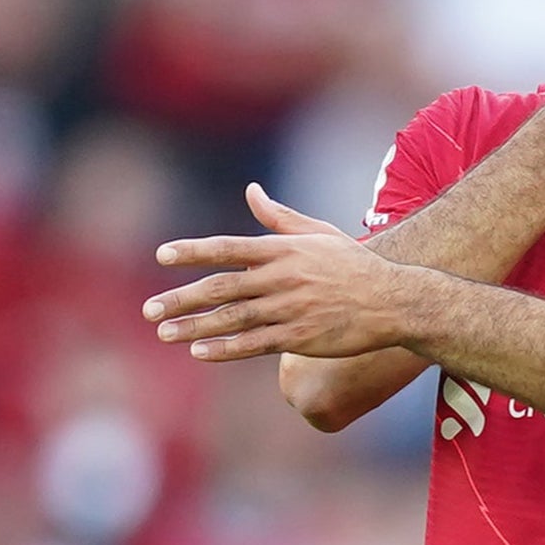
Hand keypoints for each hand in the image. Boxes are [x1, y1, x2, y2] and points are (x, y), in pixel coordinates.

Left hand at [145, 185, 412, 360]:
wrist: (395, 302)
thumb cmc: (355, 265)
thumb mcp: (319, 233)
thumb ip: (279, 217)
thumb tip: (251, 191)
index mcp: (284, 250)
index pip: (228, 248)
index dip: (194, 251)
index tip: (162, 256)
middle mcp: (282, 278)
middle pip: (221, 287)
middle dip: (181, 298)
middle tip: (149, 309)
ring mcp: (291, 309)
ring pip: (232, 318)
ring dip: (194, 326)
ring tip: (164, 332)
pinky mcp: (301, 337)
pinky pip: (254, 344)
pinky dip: (225, 349)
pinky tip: (199, 352)